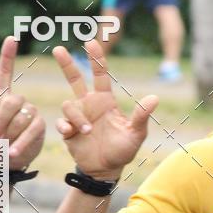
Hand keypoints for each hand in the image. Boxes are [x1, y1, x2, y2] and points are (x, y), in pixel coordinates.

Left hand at [0, 36, 45, 170]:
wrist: (4, 160)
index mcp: (0, 97)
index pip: (4, 73)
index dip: (7, 56)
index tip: (11, 39)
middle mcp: (18, 101)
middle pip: (11, 102)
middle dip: (0, 121)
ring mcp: (31, 112)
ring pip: (21, 118)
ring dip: (8, 134)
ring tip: (3, 146)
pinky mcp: (40, 126)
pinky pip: (31, 131)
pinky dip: (20, 143)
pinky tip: (12, 152)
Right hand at [53, 39, 157, 178]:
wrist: (105, 170)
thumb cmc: (123, 151)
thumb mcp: (136, 134)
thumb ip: (141, 116)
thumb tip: (154, 99)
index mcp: (105, 101)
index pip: (100, 75)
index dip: (96, 59)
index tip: (92, 42)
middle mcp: (89, 105)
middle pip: (75, 79)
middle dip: (67, 63)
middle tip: (58, 49)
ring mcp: (77, 117)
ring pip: (69, 105)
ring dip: (78, 117)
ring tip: (88, 132)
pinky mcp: (67, 130)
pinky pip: (61, 122)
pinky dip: (66, 126)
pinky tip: (72, 133)